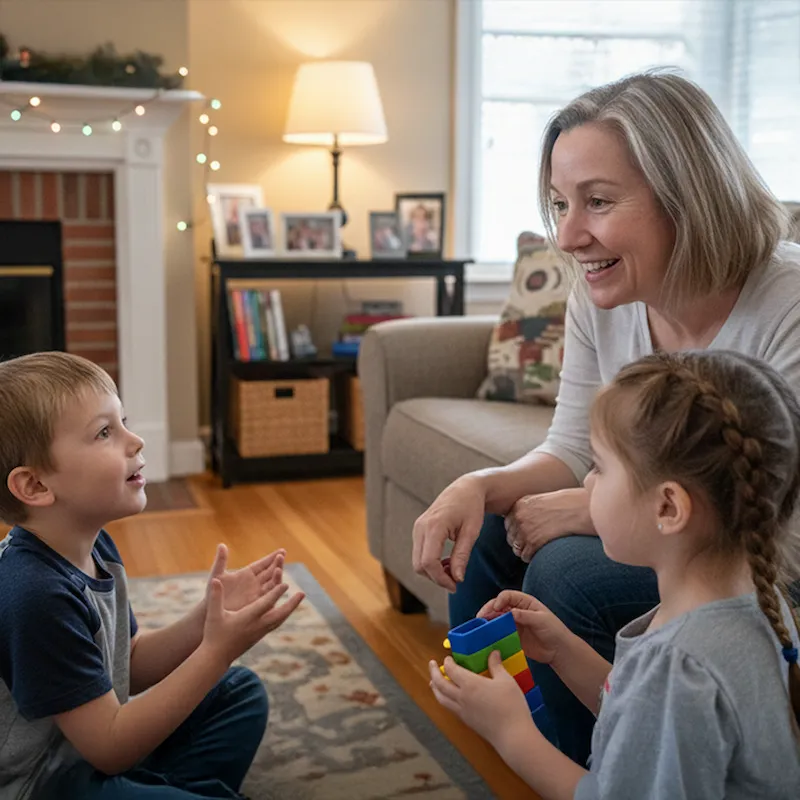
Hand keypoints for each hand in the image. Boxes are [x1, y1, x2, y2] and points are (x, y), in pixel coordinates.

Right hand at [203, 577, 304, 664]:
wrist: (216, 659)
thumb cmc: (213, 635)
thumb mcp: (213, 614)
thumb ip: (215, 596)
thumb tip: (215, 579)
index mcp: (247, 619)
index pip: (264, 604)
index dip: (275, 594)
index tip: (286, 584)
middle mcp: (256, 626)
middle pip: (279, 614)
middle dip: (291, 603)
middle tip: (302, 593)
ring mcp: (259, 633)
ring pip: (279, 620)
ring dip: (289, 609)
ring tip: (298, 599)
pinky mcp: (259, 637)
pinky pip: (275, 624)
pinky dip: (282, 615)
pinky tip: (285, 611)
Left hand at [205, 544, 285, 613]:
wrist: (211, 612)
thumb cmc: (213, 593)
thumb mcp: (217, 575)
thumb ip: (221, 560)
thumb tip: (221, 544)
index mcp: (247, 573)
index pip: (263, 564)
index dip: (272, 557)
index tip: (282, 551)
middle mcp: (255, 582)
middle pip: (270, 571)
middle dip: (277, 563)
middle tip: (282, 556)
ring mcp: (257, 594)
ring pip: (272, 583)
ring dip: (277, 576)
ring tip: (278, 569)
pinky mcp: (257, 605)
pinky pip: (270, 597)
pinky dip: (275, 591)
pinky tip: (280, 586)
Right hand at [412, 474, 486, 590]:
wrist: (465, 489)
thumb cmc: (471, 507)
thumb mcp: (471, 532)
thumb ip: (462, 556)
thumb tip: (457, 579)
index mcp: (434, 526)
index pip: (428, 562)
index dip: (440, 579)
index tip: (455, 586)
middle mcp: (421, 527)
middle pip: (419, 565)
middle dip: (436, 578)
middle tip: (456, 581)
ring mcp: (418, 528)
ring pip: (418, 561)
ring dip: (434, 571)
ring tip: (454, 569)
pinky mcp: (419, 530)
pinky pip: (420, 553)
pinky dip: (431, 563)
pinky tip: (447, 561)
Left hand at [428, 650, 535, 749]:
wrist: (512, 735)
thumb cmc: (511, 705)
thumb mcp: (506, 681)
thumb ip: (496, 666)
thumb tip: (493, 653)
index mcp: (470, 684)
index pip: (452, 671)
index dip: (447, 663)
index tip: (447, 658)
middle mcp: (461, 697)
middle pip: (440, 684)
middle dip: (434, 673)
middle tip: (431, 664)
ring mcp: (462, 711)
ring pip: (441, 698)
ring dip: (435, 688)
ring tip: (432, 682)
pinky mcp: (467, 721)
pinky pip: (449, 708)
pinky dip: (444, 699)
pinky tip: (448, 698)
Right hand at [478, 590, 569, 665]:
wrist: (559, 651)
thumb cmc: (554, 631)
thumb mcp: (541, 620)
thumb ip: (525, 615)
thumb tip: (509, 612)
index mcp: (525, 602)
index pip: (508, 596)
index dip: (500, 600)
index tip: (495, 608)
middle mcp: (517, 611)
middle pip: (499, 606)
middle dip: (489, 610)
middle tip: (481, 617)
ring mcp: (514, 624)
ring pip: (497, 619)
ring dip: (488, 621)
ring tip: (480, 626)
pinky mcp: (512, 636)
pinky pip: (499, 632)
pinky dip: (492, 633)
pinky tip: (486, 636)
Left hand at [504, 488, 588, 561]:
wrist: (579, 508)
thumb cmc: (566, 504)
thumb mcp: (541, 500)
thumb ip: (529, 510)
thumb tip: (522, 523)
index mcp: (520, 504)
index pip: (508, 524)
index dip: (517, 531)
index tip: (528, 533)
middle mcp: (519, 516)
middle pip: (511, 537)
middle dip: (521, 542)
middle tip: (533, 543)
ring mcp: (525, 529)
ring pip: (516, 548)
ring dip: (525, 551)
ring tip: (537, 549)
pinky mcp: (533, 541)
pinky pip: (525, 556)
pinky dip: (531, 557)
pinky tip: (541, 553)